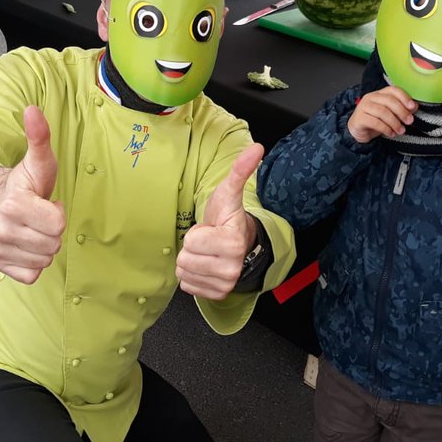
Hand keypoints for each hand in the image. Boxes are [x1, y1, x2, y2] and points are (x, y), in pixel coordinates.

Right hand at [0, 106, 65, 283]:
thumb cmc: (26, 184)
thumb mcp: (38, 162)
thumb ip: (39, 137)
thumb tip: (32, 109)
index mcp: (13, 204)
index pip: (58, 223)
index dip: (58, 213)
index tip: (47, 203)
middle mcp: (1, 229)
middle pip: (53, 243)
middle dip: (53, 231)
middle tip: (40, 217)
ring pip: (44, 260)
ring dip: (45, 246)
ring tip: (34, 229)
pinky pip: (32, 275)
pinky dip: (34, 263)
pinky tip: (26, 245)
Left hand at [176, 143, 263, 300]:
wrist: (237, 242)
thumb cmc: (227, 217)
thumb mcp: (228, 192)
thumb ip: (240, 170)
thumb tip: (256, 148)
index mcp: (232, 242)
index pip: (190, 241)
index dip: (196, 232)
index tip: (211, 229)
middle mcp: (232, 267)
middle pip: (185, 260)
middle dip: (192, 248)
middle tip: (207, 241)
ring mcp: (226, 283)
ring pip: (184, 273)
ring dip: (191, 261)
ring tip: (206, 252)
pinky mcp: (217, 294)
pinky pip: (187, 286)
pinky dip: (193, 275)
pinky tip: (205, 264)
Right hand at [347, 86, 416, 143]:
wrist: (358, 130)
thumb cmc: (376, 121)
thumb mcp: (390, 114)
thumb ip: (401, 109)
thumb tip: (414, 107)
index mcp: (380, 94)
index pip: (393, 90)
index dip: (404, 97)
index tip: (413, 107)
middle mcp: (371, 97)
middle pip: (388, 100)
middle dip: (401, 111)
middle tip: (409, 121)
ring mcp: (363, 107)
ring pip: (382, 112)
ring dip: (394, 122)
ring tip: (401, 130)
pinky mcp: (359, 118)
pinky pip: (375, 122)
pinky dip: (386, 129)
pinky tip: (391, 134)